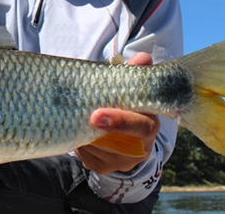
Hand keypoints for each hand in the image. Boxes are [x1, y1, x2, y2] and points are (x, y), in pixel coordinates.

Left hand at [75, 53, 159, 174]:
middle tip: (82, 118)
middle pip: (115, 143)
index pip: (143, 128)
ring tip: (74, 117)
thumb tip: (142, 58)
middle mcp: (139, 148)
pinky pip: (86, 157)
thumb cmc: (127, 105)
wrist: (126, 136)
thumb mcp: (131, 90)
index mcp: (150, 125)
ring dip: (83, 134)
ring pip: (97, 150)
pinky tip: (75, 130)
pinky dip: (79, 143)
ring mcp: (120, 161)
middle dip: (96, 131)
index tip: (96, 114)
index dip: (121, 121)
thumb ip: (133, 74)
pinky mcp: (104, 167)